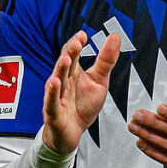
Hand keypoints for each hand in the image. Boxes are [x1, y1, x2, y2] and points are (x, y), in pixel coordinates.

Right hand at [39, 28, 118, 155]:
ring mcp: (56, 97)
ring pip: (57, 81)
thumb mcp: (99, 81)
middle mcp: (62, 83)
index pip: (71, 55)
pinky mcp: (54, 113)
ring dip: (60, 69)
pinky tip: (54, 83)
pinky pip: (51, 102)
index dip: (75, 44)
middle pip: (64, 65)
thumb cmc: (82, 106)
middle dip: (69, 53)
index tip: (83, 35)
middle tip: (77, 42)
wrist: (71, 133)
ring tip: (67, 59)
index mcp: (72, 73)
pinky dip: (52, 93)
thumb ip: (106, 60)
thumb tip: (115, 36)